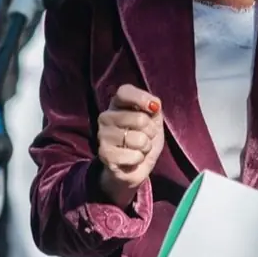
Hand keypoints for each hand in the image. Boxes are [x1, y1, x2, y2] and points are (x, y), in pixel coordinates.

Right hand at [97, 85, 163, 207]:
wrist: (135, 165)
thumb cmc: (145, 137)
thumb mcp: (154, 119)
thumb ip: (154, 107)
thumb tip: (154, 105)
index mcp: (117, 104)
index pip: (125, 92)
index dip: (142, 98)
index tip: (154, 109)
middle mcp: (106, 117)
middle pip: (140, 119)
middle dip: (151, 131)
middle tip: (146, 136)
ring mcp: (103, 135)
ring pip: (139, 139)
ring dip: (145, 146)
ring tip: (139, 148)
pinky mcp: (104, 154)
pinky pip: (134, 155)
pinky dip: (139, 159)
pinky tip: (132, 159)